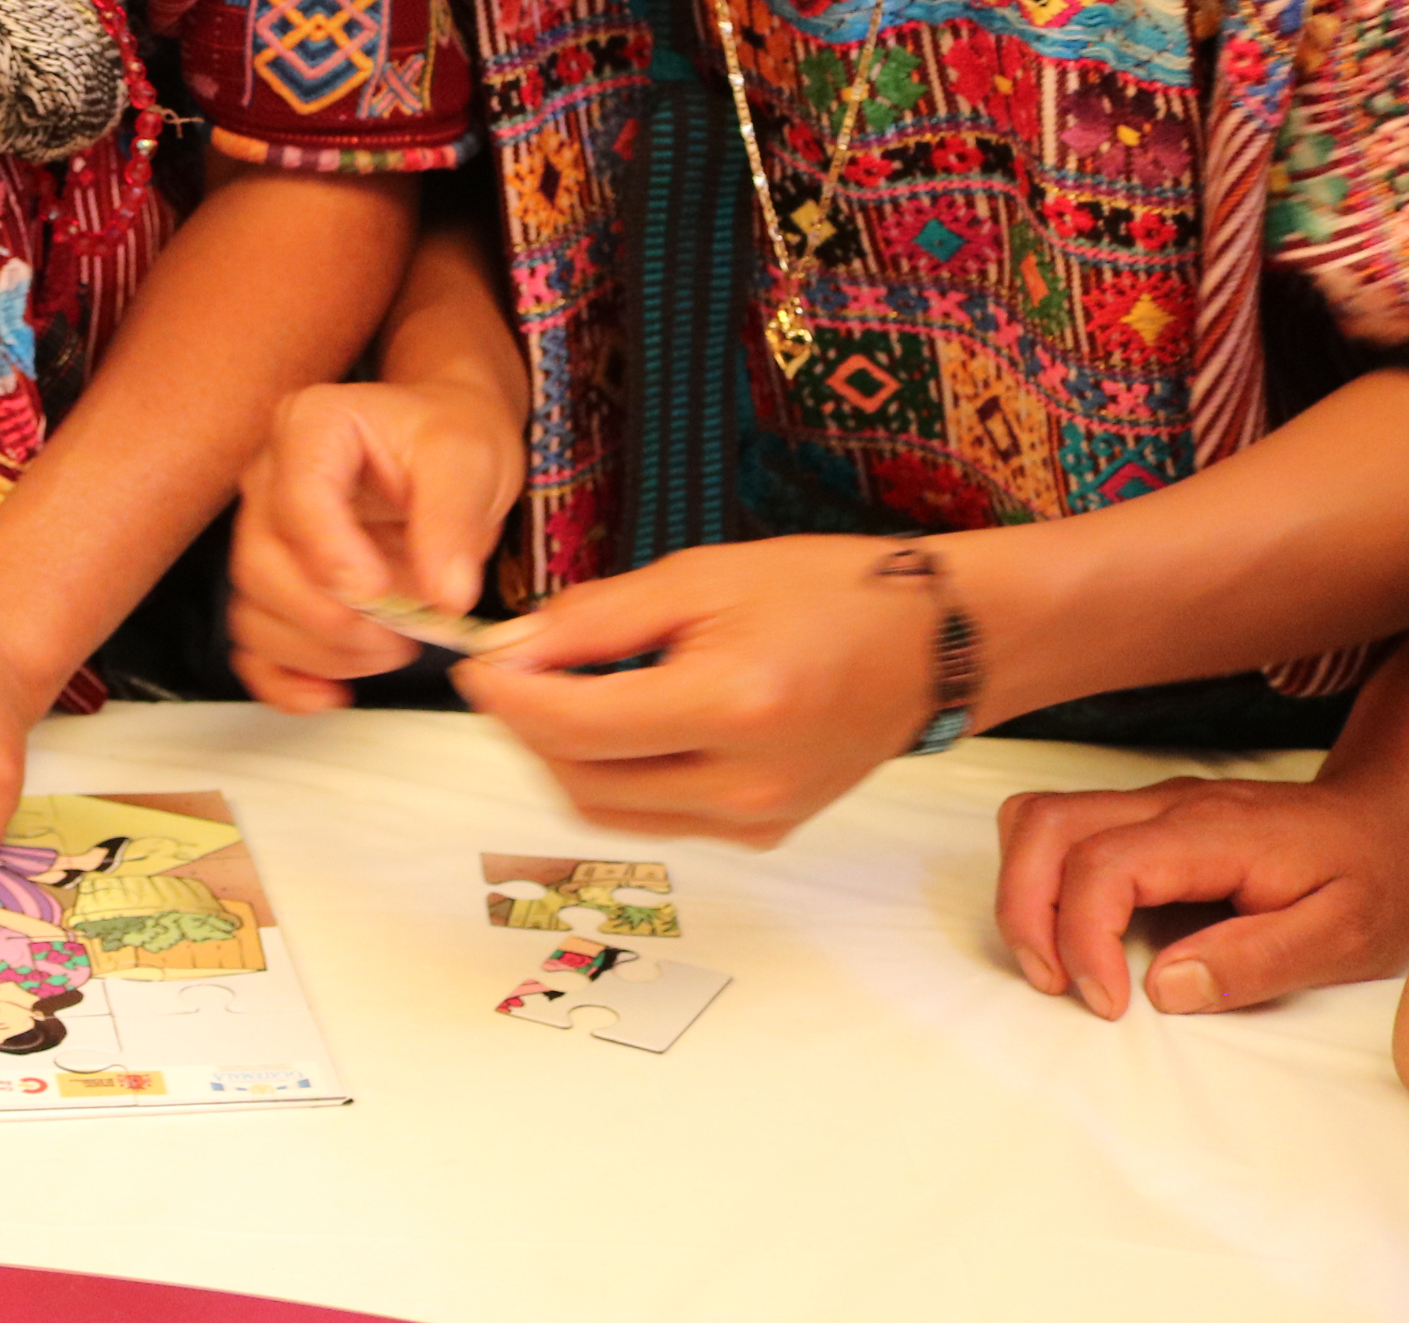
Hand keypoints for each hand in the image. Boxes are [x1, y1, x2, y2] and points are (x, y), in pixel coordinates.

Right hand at [226, 374, 523, 711]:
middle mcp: (270, 480)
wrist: (444, 449)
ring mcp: (263, 535)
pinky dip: (284, 679)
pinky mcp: (274, 584)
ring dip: (319, 652)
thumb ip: (453, 522)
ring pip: (253, 612)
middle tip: (401, 634)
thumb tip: (445, 597)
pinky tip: (329, 695)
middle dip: (332, 618)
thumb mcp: (468, 462)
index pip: (296, 500)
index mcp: (310, 428)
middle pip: (262, 567)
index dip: (333, 557)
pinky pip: (254, 644)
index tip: (382, 592)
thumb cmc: (449, 439)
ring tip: (390, 648)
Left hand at [447, 535, 935, 844]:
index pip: (578, 727)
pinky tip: (623, 720)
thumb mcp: (701, 576)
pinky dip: (617, 774)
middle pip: (583, 780)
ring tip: (559, 691)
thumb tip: (511, 649)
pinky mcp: (764, 833)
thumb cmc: (828, 591)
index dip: (508, 698)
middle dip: (527, 728)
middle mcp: (748, 783)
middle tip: (510, 671)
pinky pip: (658, 815)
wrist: (932, 643)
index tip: (475, 663)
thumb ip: (597, 618)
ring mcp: (759, 820)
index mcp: (736, 706)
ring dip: (565, 757)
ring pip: (611, 810)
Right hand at [993, 762, 1408, 1019]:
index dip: (1085, 938)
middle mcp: (1168, 806)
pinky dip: (1042, 879)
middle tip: (1053, 983)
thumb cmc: (1379, 878)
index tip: (1111, 1004)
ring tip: (1054, 962)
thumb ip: (1254, 963)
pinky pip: (1062, 829)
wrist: (1396, 816)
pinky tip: (1078, 931)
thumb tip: (1164, 989)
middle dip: (1025, 911)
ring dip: (1024, 891)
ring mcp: (1152, 805)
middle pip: (1044, 825)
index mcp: (1213, 833)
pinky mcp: (1147, 818)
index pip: (1104, 865)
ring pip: (1039, 817)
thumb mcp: (1345, 938)